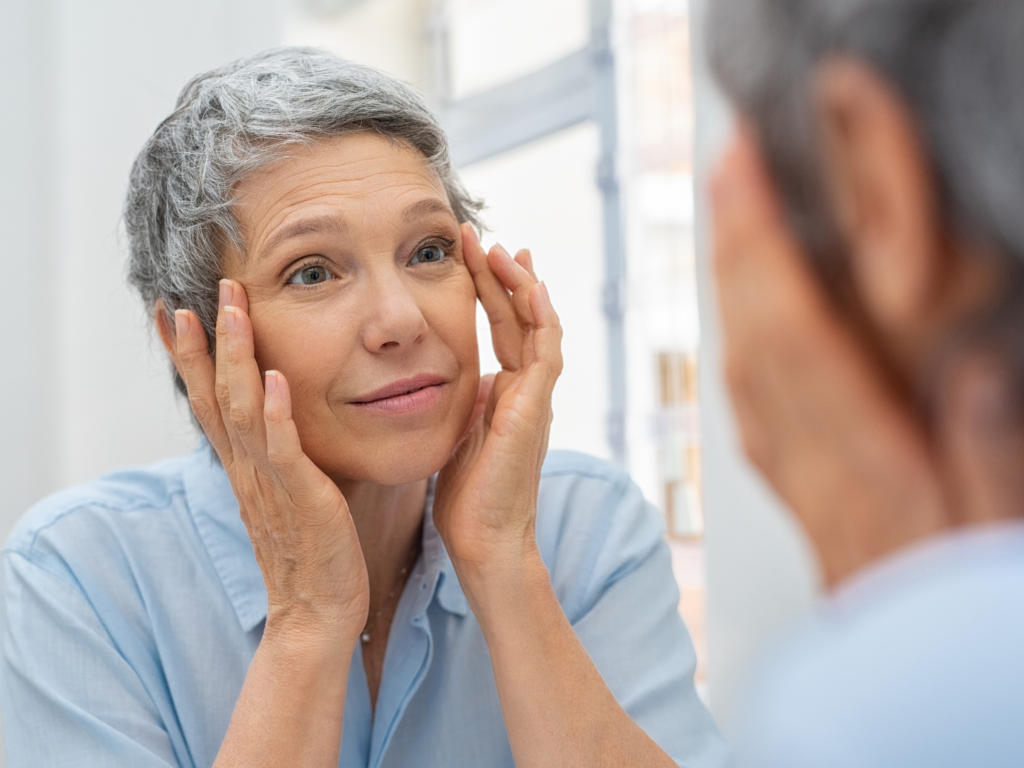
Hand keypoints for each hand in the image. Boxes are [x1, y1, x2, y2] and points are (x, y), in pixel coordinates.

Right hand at [173, 280, 368, 640]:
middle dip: (204, 343)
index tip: (176, 312)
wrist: (319, 612)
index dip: (192, 358)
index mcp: (246, 467)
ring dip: (235, 358)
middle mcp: (248, 469)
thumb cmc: (313, 552)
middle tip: (193, 293)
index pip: (209, 402)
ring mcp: (270, 483)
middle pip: (214, 396)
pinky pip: (283, 450)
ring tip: (229, 310)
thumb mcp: (291, 494)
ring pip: (242, 410)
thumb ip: (284, 457)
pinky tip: (272, 378)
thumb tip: (288, 420)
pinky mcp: (301, 498)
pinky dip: (274, 413)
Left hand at [432, 225, 562, 578]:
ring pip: (538, 327)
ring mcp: (536, 399)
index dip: (488, 290)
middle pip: (520, 318)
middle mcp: (526, 390)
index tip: (471, 254)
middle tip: (481, 236)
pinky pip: (546, 353)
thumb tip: (455, 377)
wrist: (484, 540)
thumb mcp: (458, 435)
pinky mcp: (536, 410)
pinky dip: (542, 318)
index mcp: (506, 394)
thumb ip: (463, 402)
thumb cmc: (467, 498)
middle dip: (501, 275)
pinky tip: (530, 287)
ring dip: (521, 286)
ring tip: (501, 249)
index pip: (503, 328)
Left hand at [711, 130, 947, 585]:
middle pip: (755, 332)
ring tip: (733, 215)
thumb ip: (983, 443)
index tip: (747, 179)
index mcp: (861, 456)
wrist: (904, 669)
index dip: (765, 248)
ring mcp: (791, 466)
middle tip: (730, 167)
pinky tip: (743, 308)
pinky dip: (741, 333)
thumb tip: (970, 364)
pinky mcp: (789, 476)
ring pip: (743, 357)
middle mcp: (809, 453)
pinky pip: (749, 394)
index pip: (795, 332)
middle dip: (738, 243)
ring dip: (733, 281)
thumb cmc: (951, 593)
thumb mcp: (992, 515)